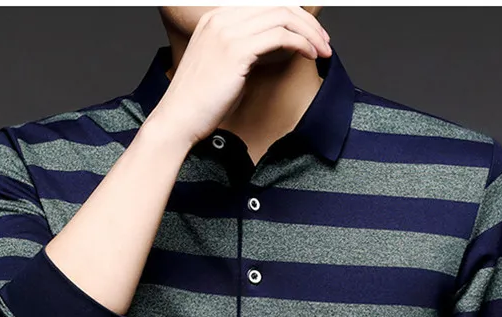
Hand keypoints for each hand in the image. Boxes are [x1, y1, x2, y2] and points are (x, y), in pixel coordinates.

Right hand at [150, 6, 331, 148]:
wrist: (177, 120)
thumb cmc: (200, 102)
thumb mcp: (221, 65)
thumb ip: (242, 49)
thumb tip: (271, 48)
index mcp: (216, 17)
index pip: (265, 4)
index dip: (294, 16)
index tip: (311, 34)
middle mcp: (221, 18)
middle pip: (278, 6)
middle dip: (307, 22)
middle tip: (324, 41)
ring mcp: (228, 32)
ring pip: (283, 17)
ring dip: (309, 33)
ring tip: (323, 50)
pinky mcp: (236, 51)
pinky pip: (280, 36)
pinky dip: (301, 43)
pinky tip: (310, 56)